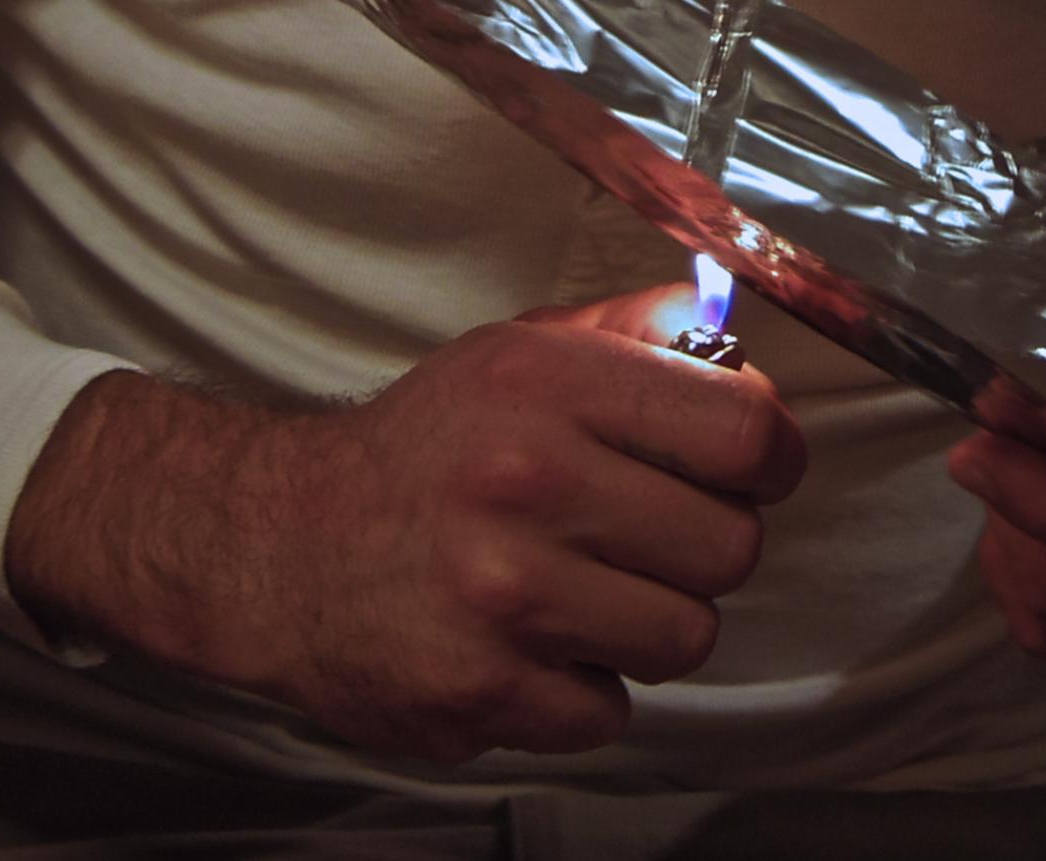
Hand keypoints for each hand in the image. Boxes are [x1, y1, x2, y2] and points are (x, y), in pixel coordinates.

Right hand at [7, 284, 805, 759]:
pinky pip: (610, 710)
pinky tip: (531, 647)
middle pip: (731, 547)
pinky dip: (581, 689)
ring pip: (684, 638)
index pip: (745, 433)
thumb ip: (633, 335)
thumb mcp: (515, 353)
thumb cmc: (418, 452)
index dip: (768, 458)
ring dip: (647, 623)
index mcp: (547, 384)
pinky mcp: (480, 688)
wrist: (276, 544)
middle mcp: (525, 481)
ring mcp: (503, 594)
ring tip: (583, 593)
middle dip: (701, 547)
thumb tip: (736, 341)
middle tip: (640, 536)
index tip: (748, 469)